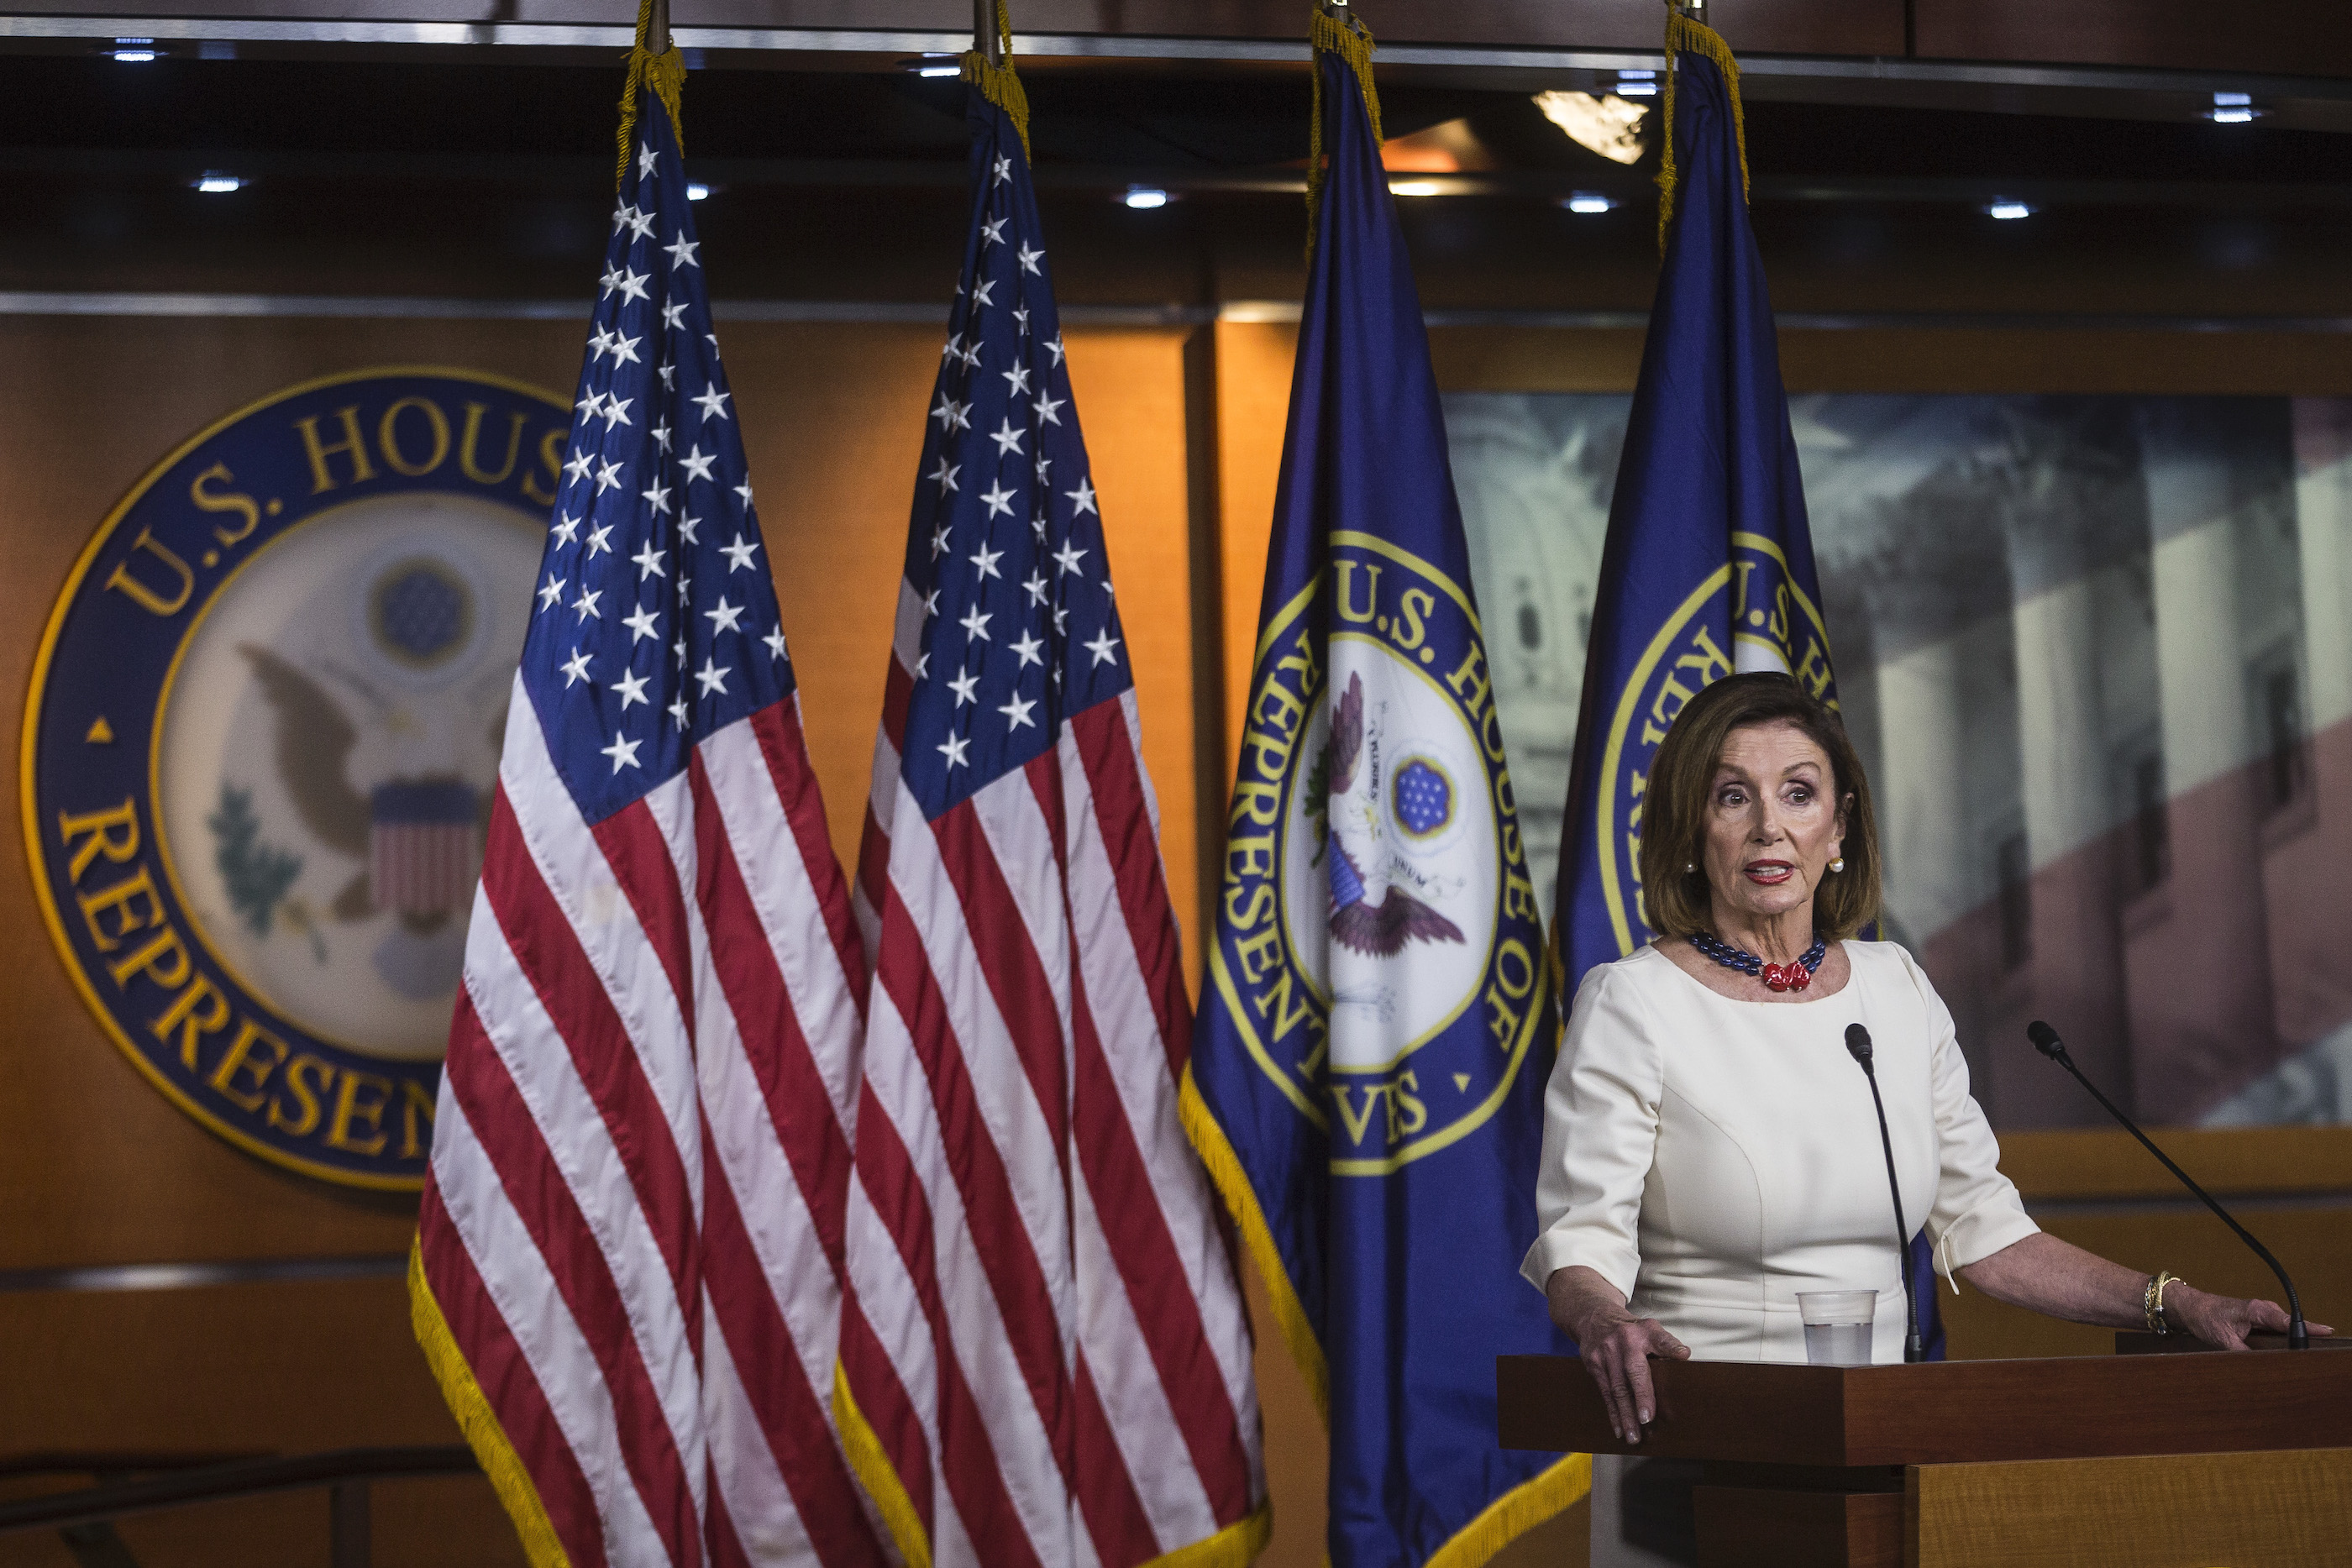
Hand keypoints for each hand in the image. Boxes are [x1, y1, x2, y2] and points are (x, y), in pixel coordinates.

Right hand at [1575, 1314, 1689, 1444]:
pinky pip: (1605, 1393)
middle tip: (1648, 1419)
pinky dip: (1613, 1413)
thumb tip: (1684, 1357)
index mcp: (1643, 1332)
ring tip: (1634, 1437)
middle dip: (1641, 1396)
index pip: (1660, 1338)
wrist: (1594, 1318)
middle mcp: (1623, 1342)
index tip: (1683, 1355)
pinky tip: (1619, 1429)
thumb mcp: (1650, 1329)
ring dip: (1626, 1415)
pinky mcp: (1593, 1366)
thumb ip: (1666, 1344)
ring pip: (1617, 1389)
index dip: (1671, 1347)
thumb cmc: (1630, 1330)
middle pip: (1634, 1371)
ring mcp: (1605, 1354)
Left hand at [2165, 1285, 2334, 1349]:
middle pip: (2292, 1328)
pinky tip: (2288, 1355)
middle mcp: (2265, 1311)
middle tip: (2315, 1357)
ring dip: (2293, 1343)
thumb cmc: (2206, 1317)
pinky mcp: (2260, 1322)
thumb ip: (2244, 1354)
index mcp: (2259, 1310)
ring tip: (2303, 1359)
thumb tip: (2261, 1368)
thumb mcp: (2224, 1340)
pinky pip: (2278, 1332)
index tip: (2327, 1333)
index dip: (2309, 1329)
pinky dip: (2283, 1342)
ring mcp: (2264, 1316)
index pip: (2289, 1321)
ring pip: (2286, 1332)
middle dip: (2304, 1341)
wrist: (2191, 1308)